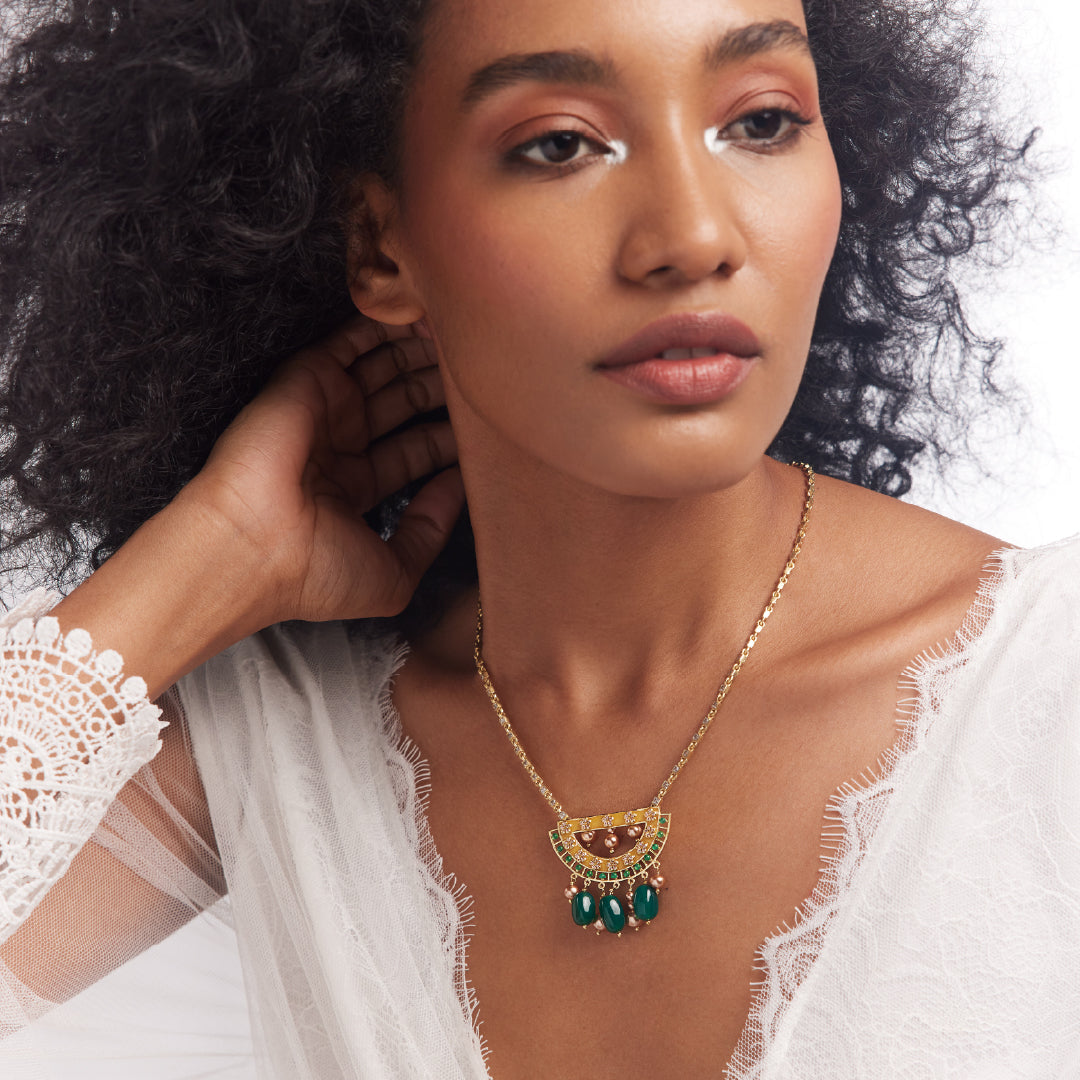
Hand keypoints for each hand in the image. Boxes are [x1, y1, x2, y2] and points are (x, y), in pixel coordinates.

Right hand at [186, 314, 463, 624]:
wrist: (252, 548)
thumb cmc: (317, 573)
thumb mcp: (394, 574)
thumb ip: (431, 530)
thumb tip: (458, 486)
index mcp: (357, 488)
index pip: (416, 450)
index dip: (451, 434)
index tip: (488, 420)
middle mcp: (342, 445)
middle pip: (404, 402)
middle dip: (442, 385)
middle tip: (483, 368)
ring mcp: (325, 410)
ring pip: (383, 368)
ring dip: (420, 350)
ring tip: (465, 335)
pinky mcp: (307, 379)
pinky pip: (350, 342)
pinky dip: (384, 326)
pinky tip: (422, 314)